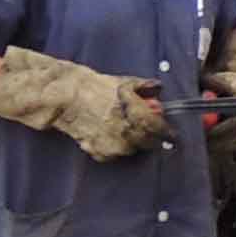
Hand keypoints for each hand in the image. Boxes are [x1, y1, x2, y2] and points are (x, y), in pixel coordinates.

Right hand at [0, 45, 173, 160]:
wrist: (64, 98)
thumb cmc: (95, 87)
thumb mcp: (123, 83)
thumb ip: (143, 89)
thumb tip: (159, 92)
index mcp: (134, 115)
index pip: (158, 129)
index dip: (167, 131)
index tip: (171, 133)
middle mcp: (125, 134)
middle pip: (147, 142)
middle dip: (151, 135)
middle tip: (150, 128)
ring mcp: (110, 146)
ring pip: (131, 149)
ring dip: (134, 141)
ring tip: (128, 128)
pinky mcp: (97, 152)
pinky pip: (114, 154)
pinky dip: (117, 146)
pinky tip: (113, 135)